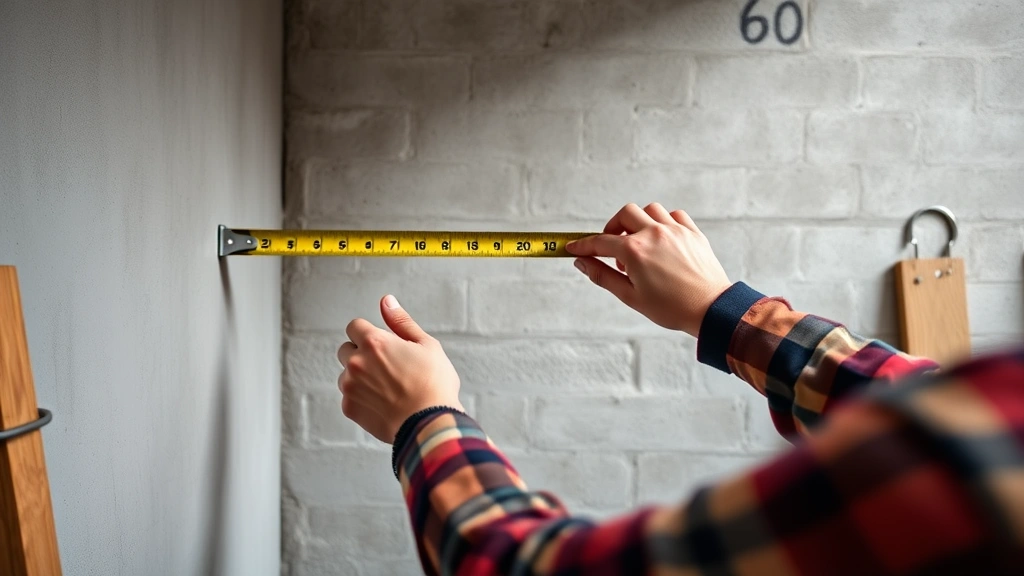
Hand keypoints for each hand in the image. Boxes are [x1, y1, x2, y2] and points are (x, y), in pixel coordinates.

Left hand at [336, 295, 462, 442]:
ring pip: (346, 375)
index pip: (354, 326)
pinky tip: (384, 403)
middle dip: (361, 354)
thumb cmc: (434, 384)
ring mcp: (350, 386)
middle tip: (387, 368)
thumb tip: (386, 301)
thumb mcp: (426, 345)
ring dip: (359, 378)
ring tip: (387, 389)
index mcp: (374, 342)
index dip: (368, 333)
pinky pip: (349, 397)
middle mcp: (356, 362)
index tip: (382, 344)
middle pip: (345, 349)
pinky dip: (362, 398)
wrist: (430, 424)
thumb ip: (401, 322)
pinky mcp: (349, 408)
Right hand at [566, 203, 731, 336]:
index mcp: (635, 251)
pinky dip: (664, 222)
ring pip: (650, 210)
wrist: (710, 309)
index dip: (584, 245)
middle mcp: (654, 233)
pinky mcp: (693, 232)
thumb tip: (582, 263)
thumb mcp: (630, 296)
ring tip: (639, 243)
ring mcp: (675, 230)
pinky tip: (661, 239)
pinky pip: (674, 215)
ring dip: (639, 222)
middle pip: (625, 214)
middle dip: (613, 227)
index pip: (600, 242)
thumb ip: (603, 276)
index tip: (574, 247)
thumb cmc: (671, 307)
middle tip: (612, 246)